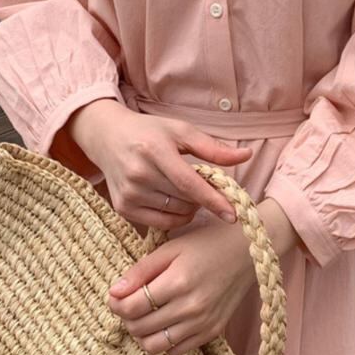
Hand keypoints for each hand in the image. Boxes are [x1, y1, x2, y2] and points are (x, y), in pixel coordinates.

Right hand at [66, 97, 249, 233]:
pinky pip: (161, 224)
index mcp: (154, 150)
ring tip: (183, 188)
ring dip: (190, 207)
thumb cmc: (149, 132)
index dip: (213, 199)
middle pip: (185, 200)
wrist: (108, 138)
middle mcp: (138, 174)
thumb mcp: (181, 131)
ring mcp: (129, 194)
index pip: (189, 183)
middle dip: (203, 197)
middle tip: (203, 183)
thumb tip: (246, 155)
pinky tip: (172, 200)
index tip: (233, 214)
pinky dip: (175, 216)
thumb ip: (213, 148)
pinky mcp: (123, 208)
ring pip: (176, 214)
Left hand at [109, 211, 257, 349]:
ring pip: (154, 346)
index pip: (132, 307)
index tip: (115, 296)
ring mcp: (202, 323)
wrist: (248, 252)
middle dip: (127, 318)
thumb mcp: (170, 248)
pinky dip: (164, 341)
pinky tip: (165, 321)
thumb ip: (140, 271)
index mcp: (178, 281)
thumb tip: (114, 293)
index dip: (116, 304)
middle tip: (130, 303)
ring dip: (142, 334)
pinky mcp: (212, 332)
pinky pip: (176, 351)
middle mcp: (190, 307)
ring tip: (145, 315)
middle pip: (140, 328)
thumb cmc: (207, 244)